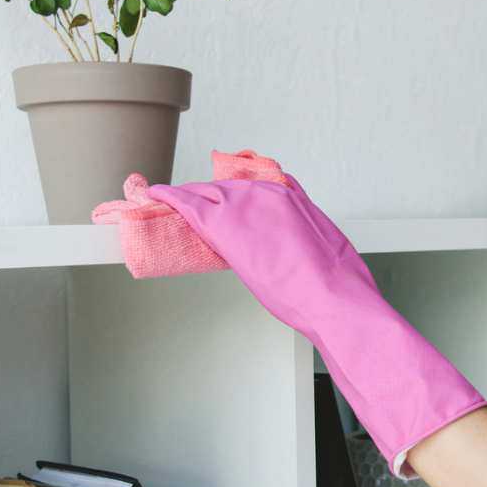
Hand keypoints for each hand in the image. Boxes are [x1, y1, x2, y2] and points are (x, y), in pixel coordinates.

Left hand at [148, 173, 486, 480]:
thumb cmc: (340, 283)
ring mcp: (245, 207)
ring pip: (201, 192)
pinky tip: (146, 195)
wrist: (338, 301)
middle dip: (197, 195)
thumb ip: (304, 224)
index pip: (248, 184)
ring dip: (178, 196)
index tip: (214, 197)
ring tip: (154, 199)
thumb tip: (294, 224)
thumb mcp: (326, 240)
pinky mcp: (227, 226)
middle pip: (220, 188)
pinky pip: (186, 203)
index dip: (226, 191)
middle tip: (175, 202)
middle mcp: (266, 196)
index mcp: (291, 198)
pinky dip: (164, 197)